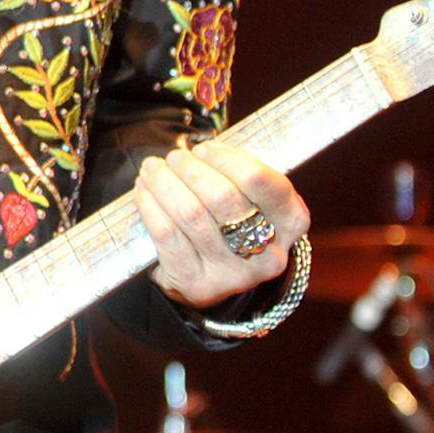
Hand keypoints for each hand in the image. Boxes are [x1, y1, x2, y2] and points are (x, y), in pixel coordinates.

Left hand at [133, 143, 309, 308]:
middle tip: (173, 157)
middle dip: (190, 170)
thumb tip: (197, 150)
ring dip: (164, 183)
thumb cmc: (232, 224)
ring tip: (152, 168)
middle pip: (222, 197)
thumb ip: (236, 175)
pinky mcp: (197, 284)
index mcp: (290, 223)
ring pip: (191, 214)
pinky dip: (150, 206)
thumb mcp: (251, 201)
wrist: (212, 277)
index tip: (203, 149)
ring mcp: (233, 274)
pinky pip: (167, 235)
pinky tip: (143, 191)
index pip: (264, 183)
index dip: (227, 160)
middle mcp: (268, 254)